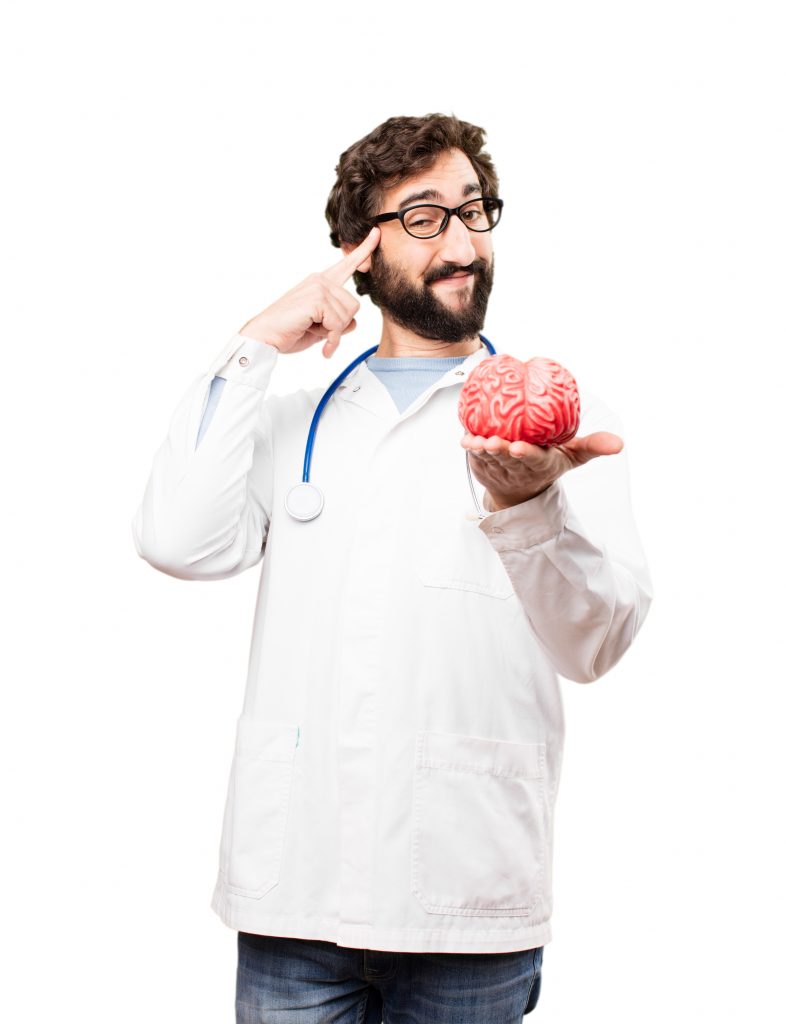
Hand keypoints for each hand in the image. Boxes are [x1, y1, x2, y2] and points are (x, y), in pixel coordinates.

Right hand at [238, 226, 380, 357]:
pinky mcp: (317, 299)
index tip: (376, 233)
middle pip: (354, 305)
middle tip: (318, 331)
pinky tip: (321, 344)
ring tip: (313, 332)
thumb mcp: (320, 327)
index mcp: (321, 283)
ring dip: (334, 332)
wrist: (264, 337)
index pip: (346, 264)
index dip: (363, 250)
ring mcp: (318, 287)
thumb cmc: (288, 331)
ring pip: (348, 315)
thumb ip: (338, 322)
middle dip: (340, 325)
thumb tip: (353, 323)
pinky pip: (338, 323)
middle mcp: (320, 280)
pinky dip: (331, 339)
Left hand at [460, 430, 623, 509]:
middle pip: (508, 459)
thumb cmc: (548, 464)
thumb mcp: (573, 457)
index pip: (533, 459)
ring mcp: (499, 470)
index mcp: (540, 464)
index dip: (525, 454)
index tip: (518, 448)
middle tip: (493, 442)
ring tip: (475, 442)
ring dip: (481, 451)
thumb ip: (594, 447)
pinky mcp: (483, 468)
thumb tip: (620, 443)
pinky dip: (470, 450)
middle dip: (500, 451)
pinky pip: (475, 458)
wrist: (521, 490)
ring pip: (489, 459)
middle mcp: (519, 469)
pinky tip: (465, 439)